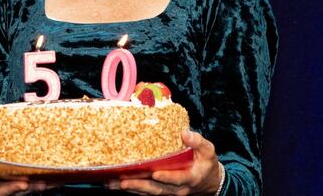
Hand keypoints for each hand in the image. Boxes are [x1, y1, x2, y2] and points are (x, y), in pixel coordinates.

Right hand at [0, 141, 51, 194]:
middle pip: (0, 192)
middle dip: (11, 189)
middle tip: (23, 183)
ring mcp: (5, 191)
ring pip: (18, 192)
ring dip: (31, 189)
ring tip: (42, 184)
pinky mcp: (18, 189)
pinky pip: (30, 189)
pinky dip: (42, 186)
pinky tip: (53, 182)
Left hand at [106, 130, 222, 194]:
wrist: (209, 182)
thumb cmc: (207, 163)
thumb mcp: (208, 151)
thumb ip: (198, 142)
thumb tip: (185, 133)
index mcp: (190, 178)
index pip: (178, 179)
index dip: (167, 177)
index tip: (155, 173)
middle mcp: (178, 188)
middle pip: (157, 189)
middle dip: (140, 186)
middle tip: (124, 182)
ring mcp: (169, 192)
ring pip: (149, 192)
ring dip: (131, 189)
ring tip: (114, 185)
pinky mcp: (162, 191)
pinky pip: (146, 192)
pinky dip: (132, 190)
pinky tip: (117, 185)